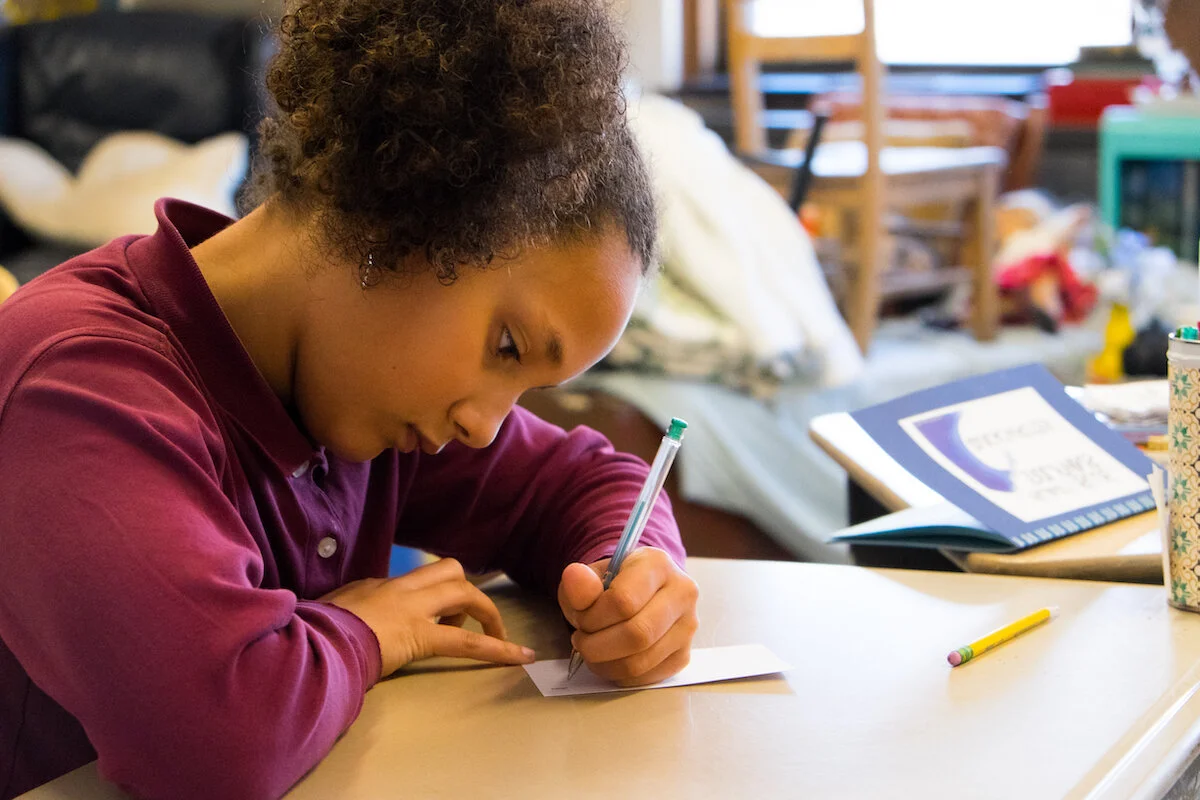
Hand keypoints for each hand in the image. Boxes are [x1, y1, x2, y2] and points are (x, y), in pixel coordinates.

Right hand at [321, 557, 534, 676]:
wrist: (308, 643)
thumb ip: (344, 613)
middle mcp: (399, 589)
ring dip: (487, 613)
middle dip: (469, 594)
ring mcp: (412, 609)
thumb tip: (343, 623)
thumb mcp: (326, 614)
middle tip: (475, 623)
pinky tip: (519, 656)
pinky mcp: (420, 635)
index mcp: (376, 585)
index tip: (439, 617)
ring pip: (465, 593)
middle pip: (449, 571)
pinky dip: (499, 649)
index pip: (415, 581)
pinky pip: (467, 643)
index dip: (434, 596)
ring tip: (499, 639)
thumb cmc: (310, 634)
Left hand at [557, 547, 698, 686]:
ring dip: (605, 664)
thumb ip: (581, 582)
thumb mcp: (591, 577)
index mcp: (658, 564)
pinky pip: (647, 676)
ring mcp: (688, 626)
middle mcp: (682, 593)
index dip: (593, 618)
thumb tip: (574, 576)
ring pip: (641, 661)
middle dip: (597, 645)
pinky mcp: (684, 654)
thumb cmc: (613, 584)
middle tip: (581, 640)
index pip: (624, 601)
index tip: (581, 618)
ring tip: (592, 650)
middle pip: (637, 635)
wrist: (639, 593)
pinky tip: (609, 660)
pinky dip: (619, 675)